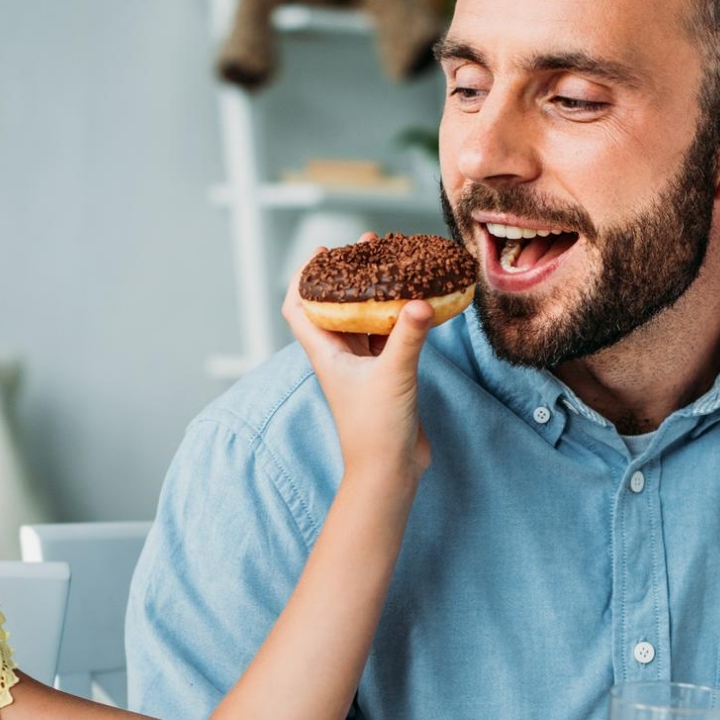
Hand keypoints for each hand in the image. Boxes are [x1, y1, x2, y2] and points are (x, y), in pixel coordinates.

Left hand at [281, 234, 433, 479]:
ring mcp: (361, 366)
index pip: (298, 307)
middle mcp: (339, 356)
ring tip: (396, 267)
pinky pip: (388, 336)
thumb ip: (407, 337)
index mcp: (325, 352)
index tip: (324, 251)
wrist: (388, 471)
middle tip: (372, 247)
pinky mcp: (384, 375)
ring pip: (364, 319)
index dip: (304, 276)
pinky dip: (398, 318)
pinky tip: (418, 304)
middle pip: (335, 304)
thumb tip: (421, 301)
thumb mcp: (394, 376)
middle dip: (350, 275)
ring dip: (376, 294)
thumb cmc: (376, 429)